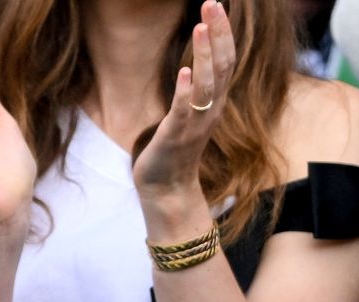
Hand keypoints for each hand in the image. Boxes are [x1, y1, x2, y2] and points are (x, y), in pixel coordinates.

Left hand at [133, 1, 235, 203]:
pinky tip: (185, 71)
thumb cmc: (173, 152)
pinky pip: (184, 111)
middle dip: (218, 33)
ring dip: (204, 54)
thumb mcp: (188, 116)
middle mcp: (210, 111)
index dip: (224, 32)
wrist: (167, 191)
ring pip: (207, 84)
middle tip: (211, 3)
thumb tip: (193, 68)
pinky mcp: (175, 138)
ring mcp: (194, 124)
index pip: (226, 60)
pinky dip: (186, 91)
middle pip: (223, 65)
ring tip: (200, 26)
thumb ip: (194, 93)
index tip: (217, 5)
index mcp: (214, 103)